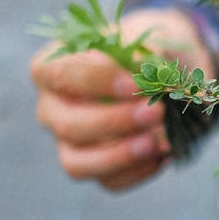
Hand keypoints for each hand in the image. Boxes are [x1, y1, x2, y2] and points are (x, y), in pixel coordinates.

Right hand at [30, 8, 211, 190]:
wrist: (167, 74)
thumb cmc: (148, 51)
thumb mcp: (150, 38)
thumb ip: (146, 53)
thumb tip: (150, 76)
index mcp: (53, 67)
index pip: (57, 74)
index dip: (95, 81)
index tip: (134, 84)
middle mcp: (52, 108)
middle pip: (67, 125)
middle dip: (114, 122)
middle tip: (155, 112)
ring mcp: (69, 143)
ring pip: (77, 163)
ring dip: (120, 156)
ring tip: (158, 143)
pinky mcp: (94, 167)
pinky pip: (108, 181)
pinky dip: (138, 171)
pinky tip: (164, 154)